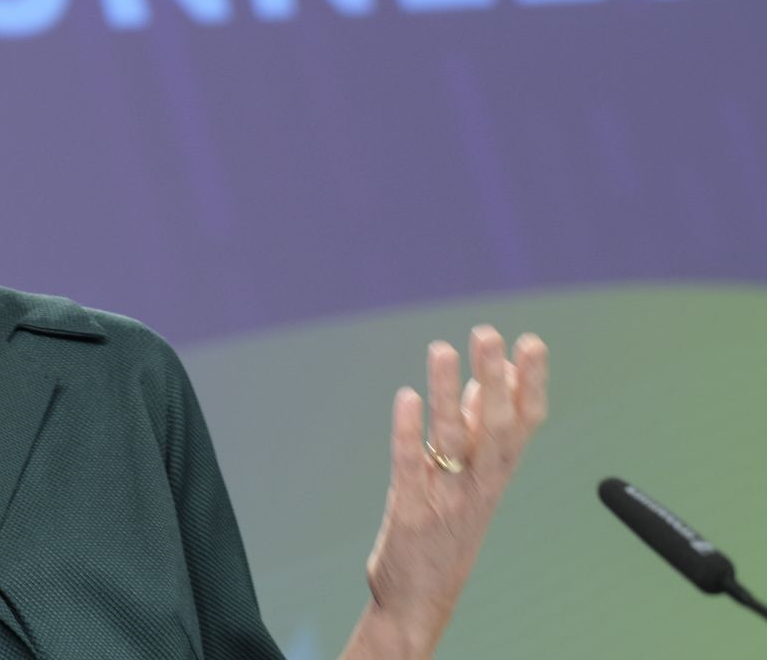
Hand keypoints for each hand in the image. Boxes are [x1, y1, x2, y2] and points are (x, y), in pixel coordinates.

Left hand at [358, 326, 548, 656]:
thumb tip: (489, 378)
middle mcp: (479, 486)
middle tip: (489, 334)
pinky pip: (410, 467)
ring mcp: (445, 500)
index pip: (525, 425)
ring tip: (442, 348)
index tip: (531, 342)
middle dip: (496, 380)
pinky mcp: (409, 514)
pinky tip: (404, 397)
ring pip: (451, 441)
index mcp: (497, 476)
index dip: (531, 385)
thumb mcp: (473, 481)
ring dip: (447, 393)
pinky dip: (407, 432)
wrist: (420, 602)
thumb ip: (480, 431)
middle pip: (496, 429)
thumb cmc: (447, 531)